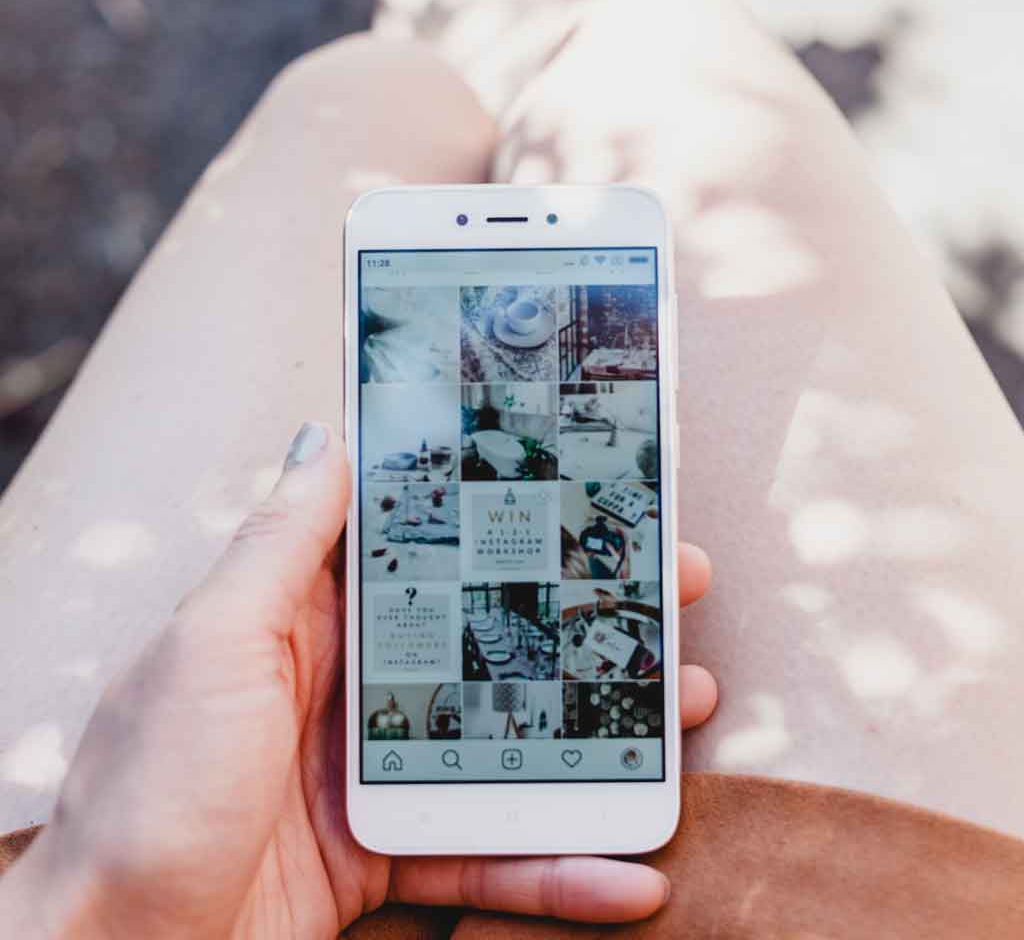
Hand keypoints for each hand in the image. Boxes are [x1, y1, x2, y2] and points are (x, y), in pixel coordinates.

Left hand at [0, 423, 716, 937]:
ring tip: (679, 706)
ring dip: (600, 731)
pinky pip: (491, 854)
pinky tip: (628, 872)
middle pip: (493, 637)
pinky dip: (559, 867)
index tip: (586, 492)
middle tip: (670, 590)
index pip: (429, 547)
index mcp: (309, 617)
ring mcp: (378, 769)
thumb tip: (326, 436)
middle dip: (584, 615)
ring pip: (513, 738)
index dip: (509, 517)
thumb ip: (280, 542)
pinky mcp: (391, 853)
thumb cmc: (148, 789)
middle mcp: (353, 685)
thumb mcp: (214, 643)